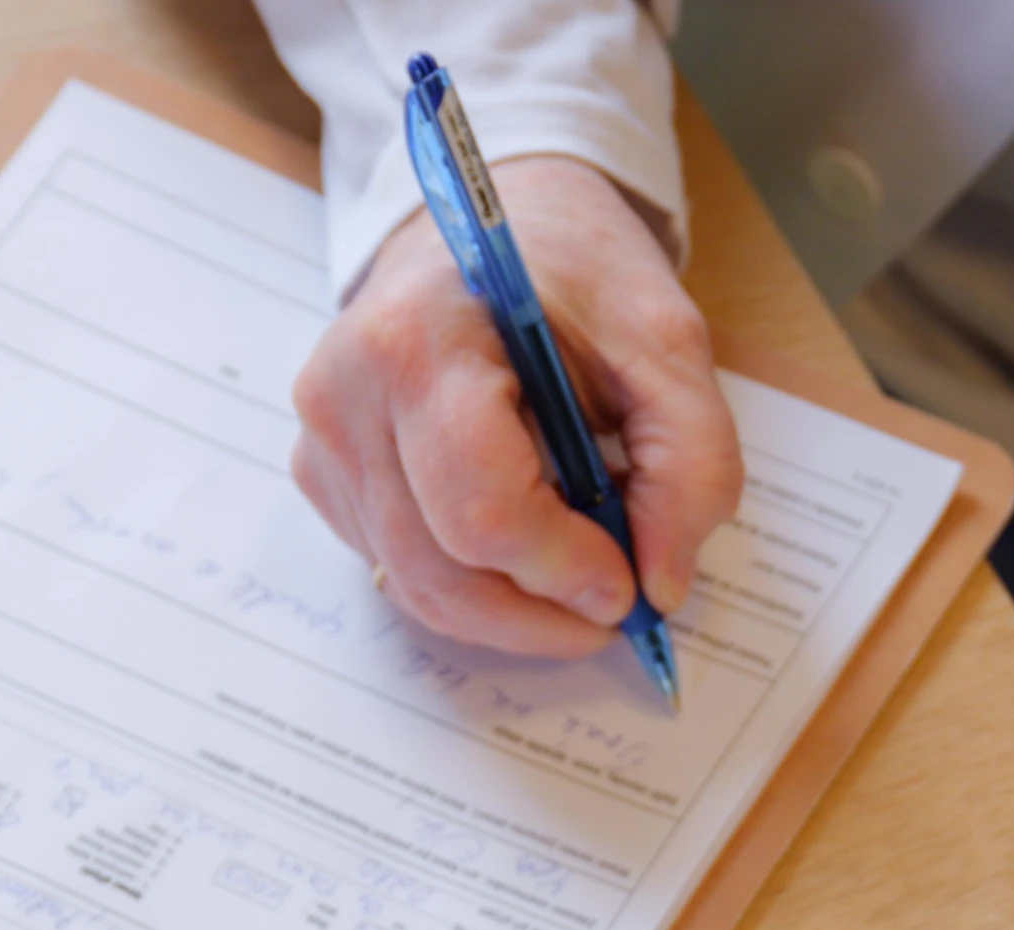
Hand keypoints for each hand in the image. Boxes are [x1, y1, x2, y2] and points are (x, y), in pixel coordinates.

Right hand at [292, 159, 736, 657]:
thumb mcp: (667, 342)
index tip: (629, 583)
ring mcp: (324, 440)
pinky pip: (398, 573)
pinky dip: (472, 587)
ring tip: (576, 578)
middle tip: (614, 608)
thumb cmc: (573, 274)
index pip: (482, 508)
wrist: (487, 231)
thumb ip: (690, 464)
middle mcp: (347, 395)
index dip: (564, 570)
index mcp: (420, 342)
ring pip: (416, 590)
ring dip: (511, 613)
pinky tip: (522, 545)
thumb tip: (660, 586)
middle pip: (441, 572)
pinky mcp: (323, 474)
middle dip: (542, 614)